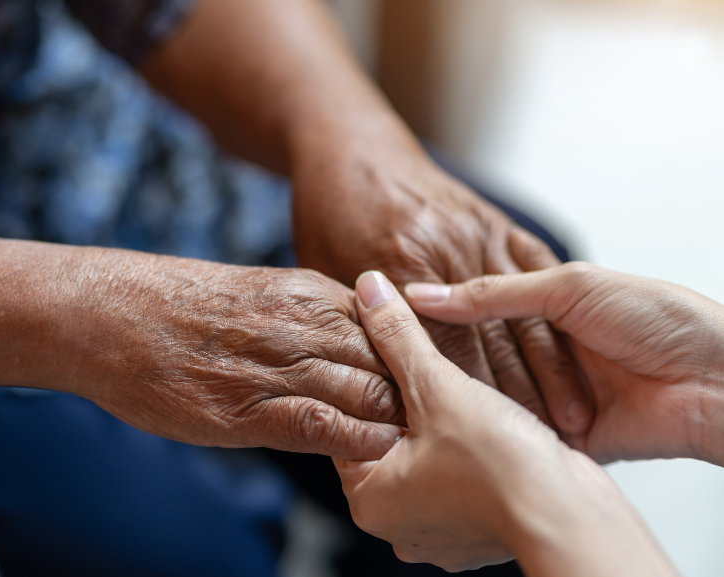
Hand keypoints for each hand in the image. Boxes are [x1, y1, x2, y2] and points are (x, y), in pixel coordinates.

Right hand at [68, 253, 405, 459]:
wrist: (112, 314)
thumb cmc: (181, 306)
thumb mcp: (260, 292)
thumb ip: (309, 317)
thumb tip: (348, 350)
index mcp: (311, 292)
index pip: (391, 328)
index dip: (415, 360)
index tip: (428, 385)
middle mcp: (305, 324)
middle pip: (391, 361)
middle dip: (418, 394)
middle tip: (438, 423)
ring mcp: (278, 365)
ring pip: (368, 391)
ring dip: (396, 422)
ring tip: (418, 447)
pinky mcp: (250, 409)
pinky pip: (323, 425)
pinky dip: (356, 442)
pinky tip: (373, 455)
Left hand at [292, 140, 592, 436]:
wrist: (353, 147)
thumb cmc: (331, 214)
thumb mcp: (326, 272)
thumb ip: (355, 323)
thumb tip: (371, 385)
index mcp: (399, 265)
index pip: (442, 348)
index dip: (470, 403)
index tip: (491, 447)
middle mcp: (445, 249)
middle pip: (489, 338)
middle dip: (519, 399)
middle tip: (544, 449)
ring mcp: (476, 233)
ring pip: (522, 312)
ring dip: (551, 371)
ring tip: (574, 421)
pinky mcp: (497, 223)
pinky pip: (536, 275)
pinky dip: (554, 317)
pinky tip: (572, 356)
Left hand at [335, 271, 676, 576]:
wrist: (573, 520)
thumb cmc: (501, 466)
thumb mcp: (438, 386)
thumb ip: (399, 336)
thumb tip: (368, 289)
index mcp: (369, 498)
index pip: (351, 423)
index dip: (371, 380)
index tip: (389, 350)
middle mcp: (397, 522)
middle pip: (390, 438)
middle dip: (410, 401)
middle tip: (427, 366)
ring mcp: (439, 530)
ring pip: (428, 455)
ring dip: (443, 421)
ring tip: (458, 390)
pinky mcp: (478, 529)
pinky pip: (461, 474)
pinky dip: (470, 447)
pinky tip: (486, 422)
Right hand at [405, 262, 723, 464]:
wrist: (717, 380)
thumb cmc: (661, 318)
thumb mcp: (570, 287)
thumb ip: (494, 293)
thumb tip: (426, 294)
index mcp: (547, 305)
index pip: (476, 310)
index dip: (436, 315)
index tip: (391, 318)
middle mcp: (546, 351)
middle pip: (480, 357)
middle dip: (444, 362)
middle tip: (391, 366)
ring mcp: (553, 395)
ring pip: (494, 398)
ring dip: (466, 398)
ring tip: (412, 399)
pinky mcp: (565, 437)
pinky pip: (519, 434)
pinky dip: (496, 432)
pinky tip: (457, 427)